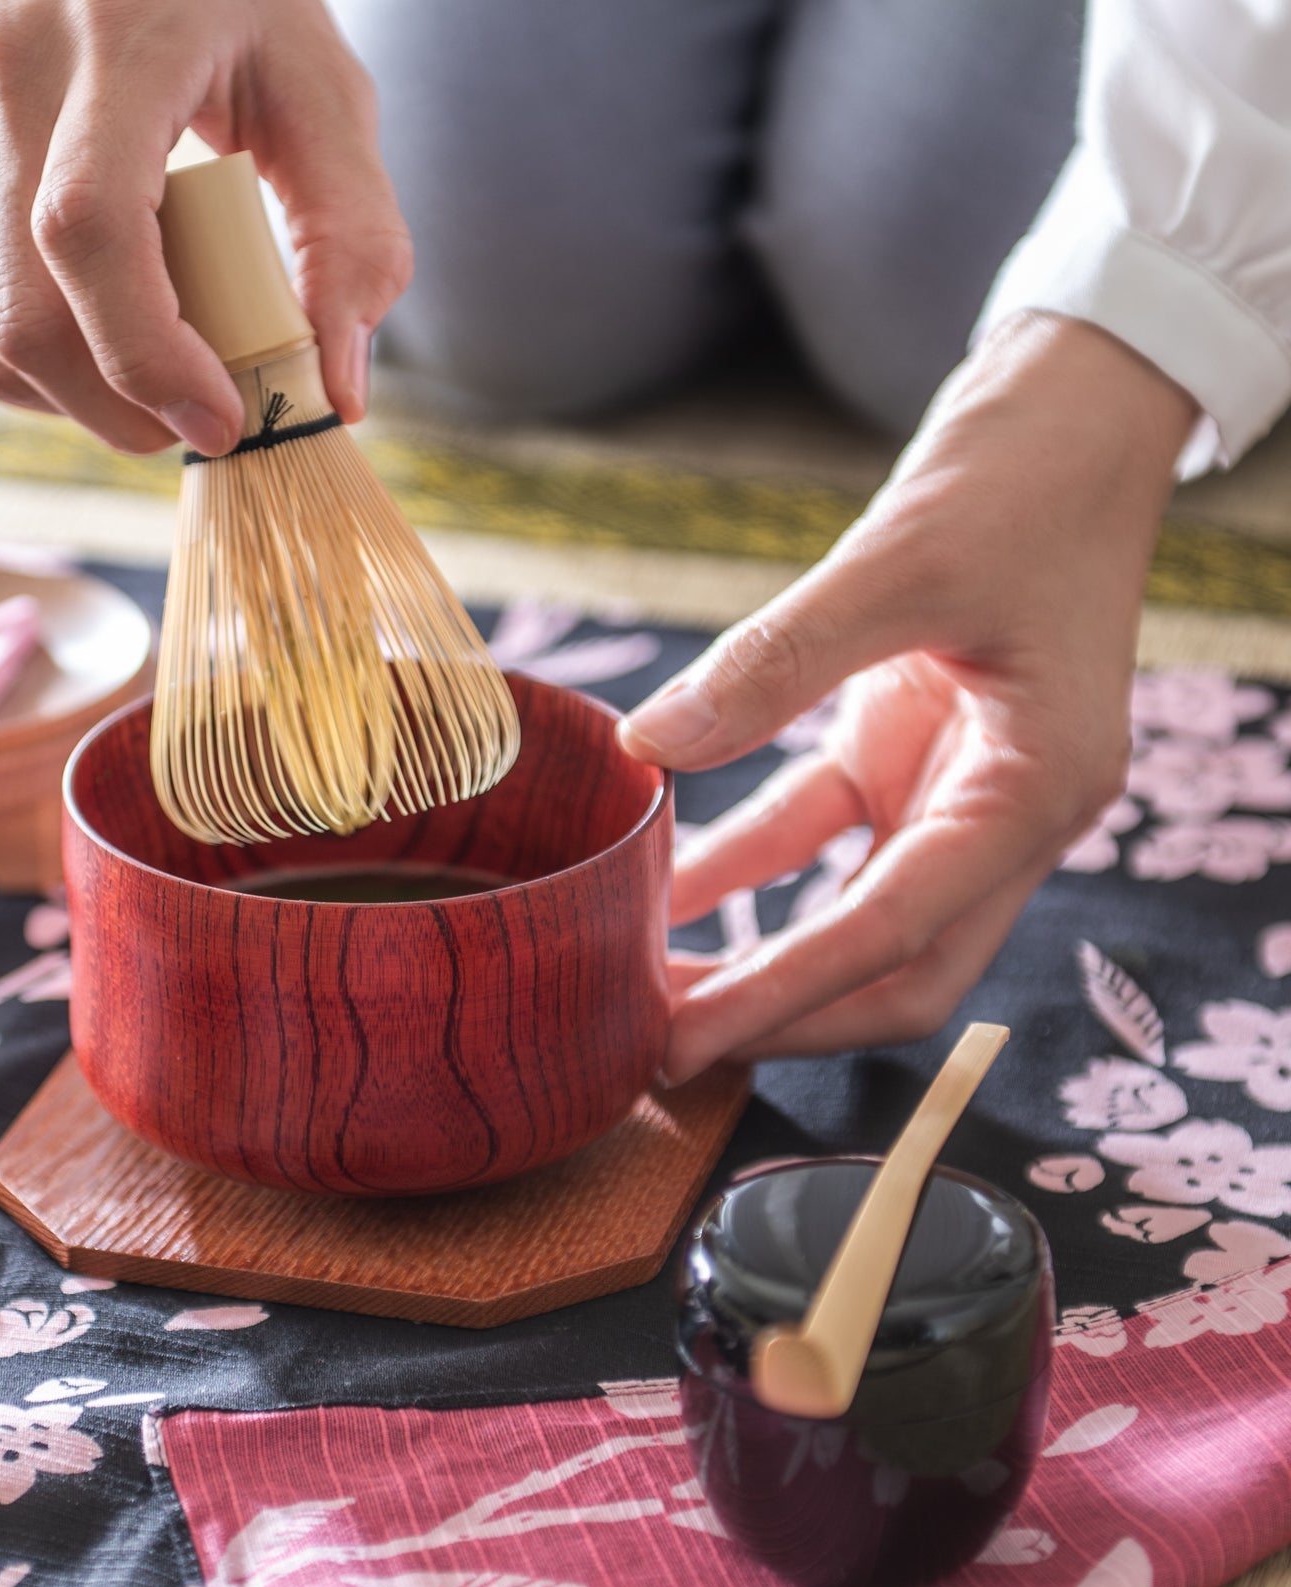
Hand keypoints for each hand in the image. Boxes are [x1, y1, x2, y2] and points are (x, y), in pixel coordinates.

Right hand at [0, 0, 411, 457]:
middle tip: (200, 418)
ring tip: (153, 382)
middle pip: (23, 315)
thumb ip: (354, 234)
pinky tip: (97, 352)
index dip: (148, 353)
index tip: (221, 417)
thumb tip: (337, 391)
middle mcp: (2, 85)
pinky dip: (34, 382)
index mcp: (110, 46)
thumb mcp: (323, 90)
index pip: (88, 226)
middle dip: (119, 409)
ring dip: (76, 405)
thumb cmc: (232, 9)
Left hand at [621, 312, 1198, 1082]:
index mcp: (1037, 792)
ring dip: (758, 956)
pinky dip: (746, 864)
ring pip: (855, 918)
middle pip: (894, 968)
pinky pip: (816, 833)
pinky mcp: (905, 752)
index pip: (898, 931)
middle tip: (657, 1045)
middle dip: (781, 1014)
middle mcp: (1005, 814)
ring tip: (646, 984)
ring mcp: (955, 790)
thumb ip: (774, 661)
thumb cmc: (1021, 475)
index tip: (686, 1037)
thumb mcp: (898, 561)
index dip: (786, 994)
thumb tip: (649, 746)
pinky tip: (663, 882)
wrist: (1072, 408)